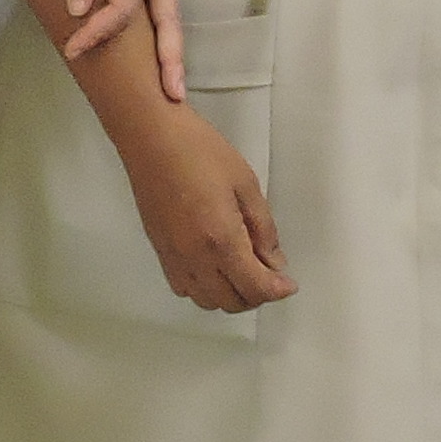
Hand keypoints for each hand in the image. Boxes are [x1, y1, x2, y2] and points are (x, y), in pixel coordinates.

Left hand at [60, 0, 186, 102]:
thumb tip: (76, 11)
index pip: (120, 10)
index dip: (97, 34)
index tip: (73, 51)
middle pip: (169, 21)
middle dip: (171, 60)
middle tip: (175, 96)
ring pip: (169, 11)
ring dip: (170, 45)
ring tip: (171, 78)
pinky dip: (159, 23)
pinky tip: (152, 37)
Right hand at [120, 102, 293, 311]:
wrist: (151, 139)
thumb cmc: (199, 152)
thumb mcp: (246, 184)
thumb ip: (263, 229)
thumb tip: (274, 261)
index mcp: (221, 239)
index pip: (255, 287)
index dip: (277, 291)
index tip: (289, 284)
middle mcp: (195, 257)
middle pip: (232, 302)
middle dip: (256, 295)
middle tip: (270, 275)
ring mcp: (174, 257)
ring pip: (207, 300)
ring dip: (230, 295)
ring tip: (243, 270)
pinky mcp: (160, 251)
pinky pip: (184, 288)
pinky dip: (205, 288)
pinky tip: (215, 266)